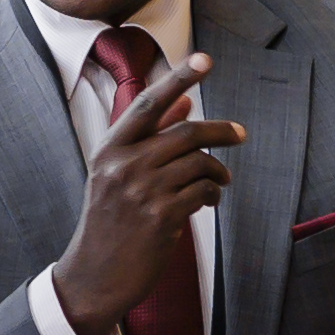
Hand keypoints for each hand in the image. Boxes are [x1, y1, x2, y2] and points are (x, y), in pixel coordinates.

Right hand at [50, 53, 244, 334]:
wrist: (94, 275)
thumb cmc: (110, 221)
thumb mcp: (118, 174)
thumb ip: (150, 137)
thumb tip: (184, 102)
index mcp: (109, 148)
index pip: (149, 103)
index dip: (179, 78)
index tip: (204, 59)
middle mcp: (123, 164)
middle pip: (186, 132)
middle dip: (221, 132)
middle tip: (240, 134)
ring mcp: (141, 191)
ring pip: (199, 163)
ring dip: (217, 172)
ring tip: (218, 183)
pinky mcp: (161, 218)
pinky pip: (202, 191)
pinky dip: (212, 194)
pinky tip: (208, 200)